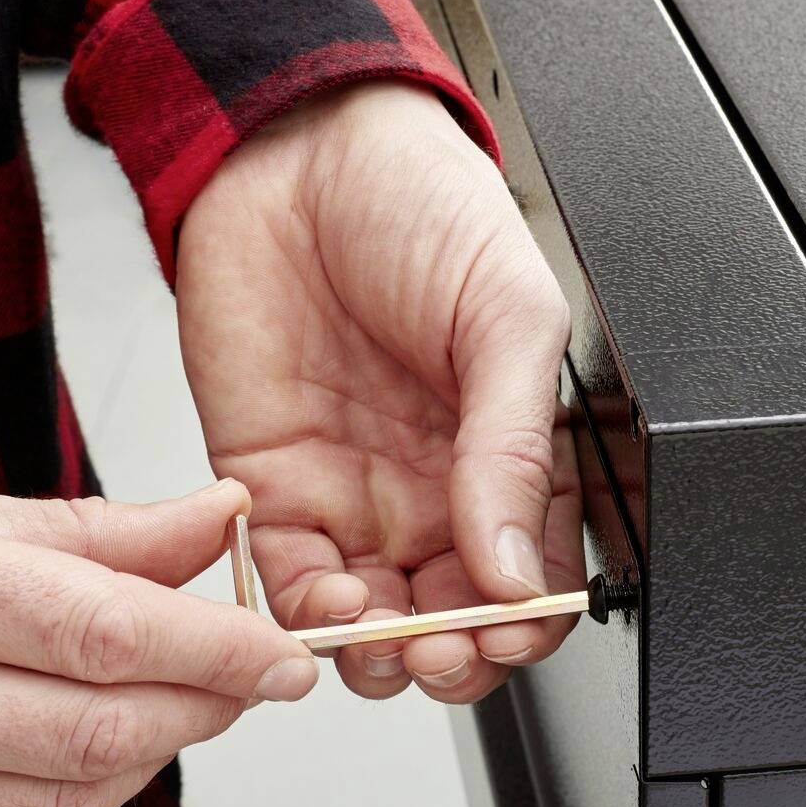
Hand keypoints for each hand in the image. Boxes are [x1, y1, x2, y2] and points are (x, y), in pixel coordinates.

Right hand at [0, 474, 314, 806]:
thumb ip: (82, 530)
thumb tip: (215, 521)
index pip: (98, 632)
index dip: (217, 648)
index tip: (288, 652)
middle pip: (97, 729)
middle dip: (206, 709)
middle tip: (254, 681)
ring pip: (65, 802)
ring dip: (147, 755)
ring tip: (168, 705)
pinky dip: (70, 801)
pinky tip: (76, 751)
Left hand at [176, 81, 580, 704]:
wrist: (293, 151)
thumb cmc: (416, 208)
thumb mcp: (506, 318)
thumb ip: (515, 447)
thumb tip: (519, 563)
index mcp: (511, 456)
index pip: (532, 577)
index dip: (525, 623)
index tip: (509, 631)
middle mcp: (436, 491)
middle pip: (454, 621)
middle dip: (451, 655)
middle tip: (442, 649)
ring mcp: (354, 498)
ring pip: (373, 622)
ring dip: (378, 650)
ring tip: (380, 633)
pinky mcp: (273, 490)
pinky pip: (287, 583)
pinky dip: (304, 613)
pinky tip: (324, 598)